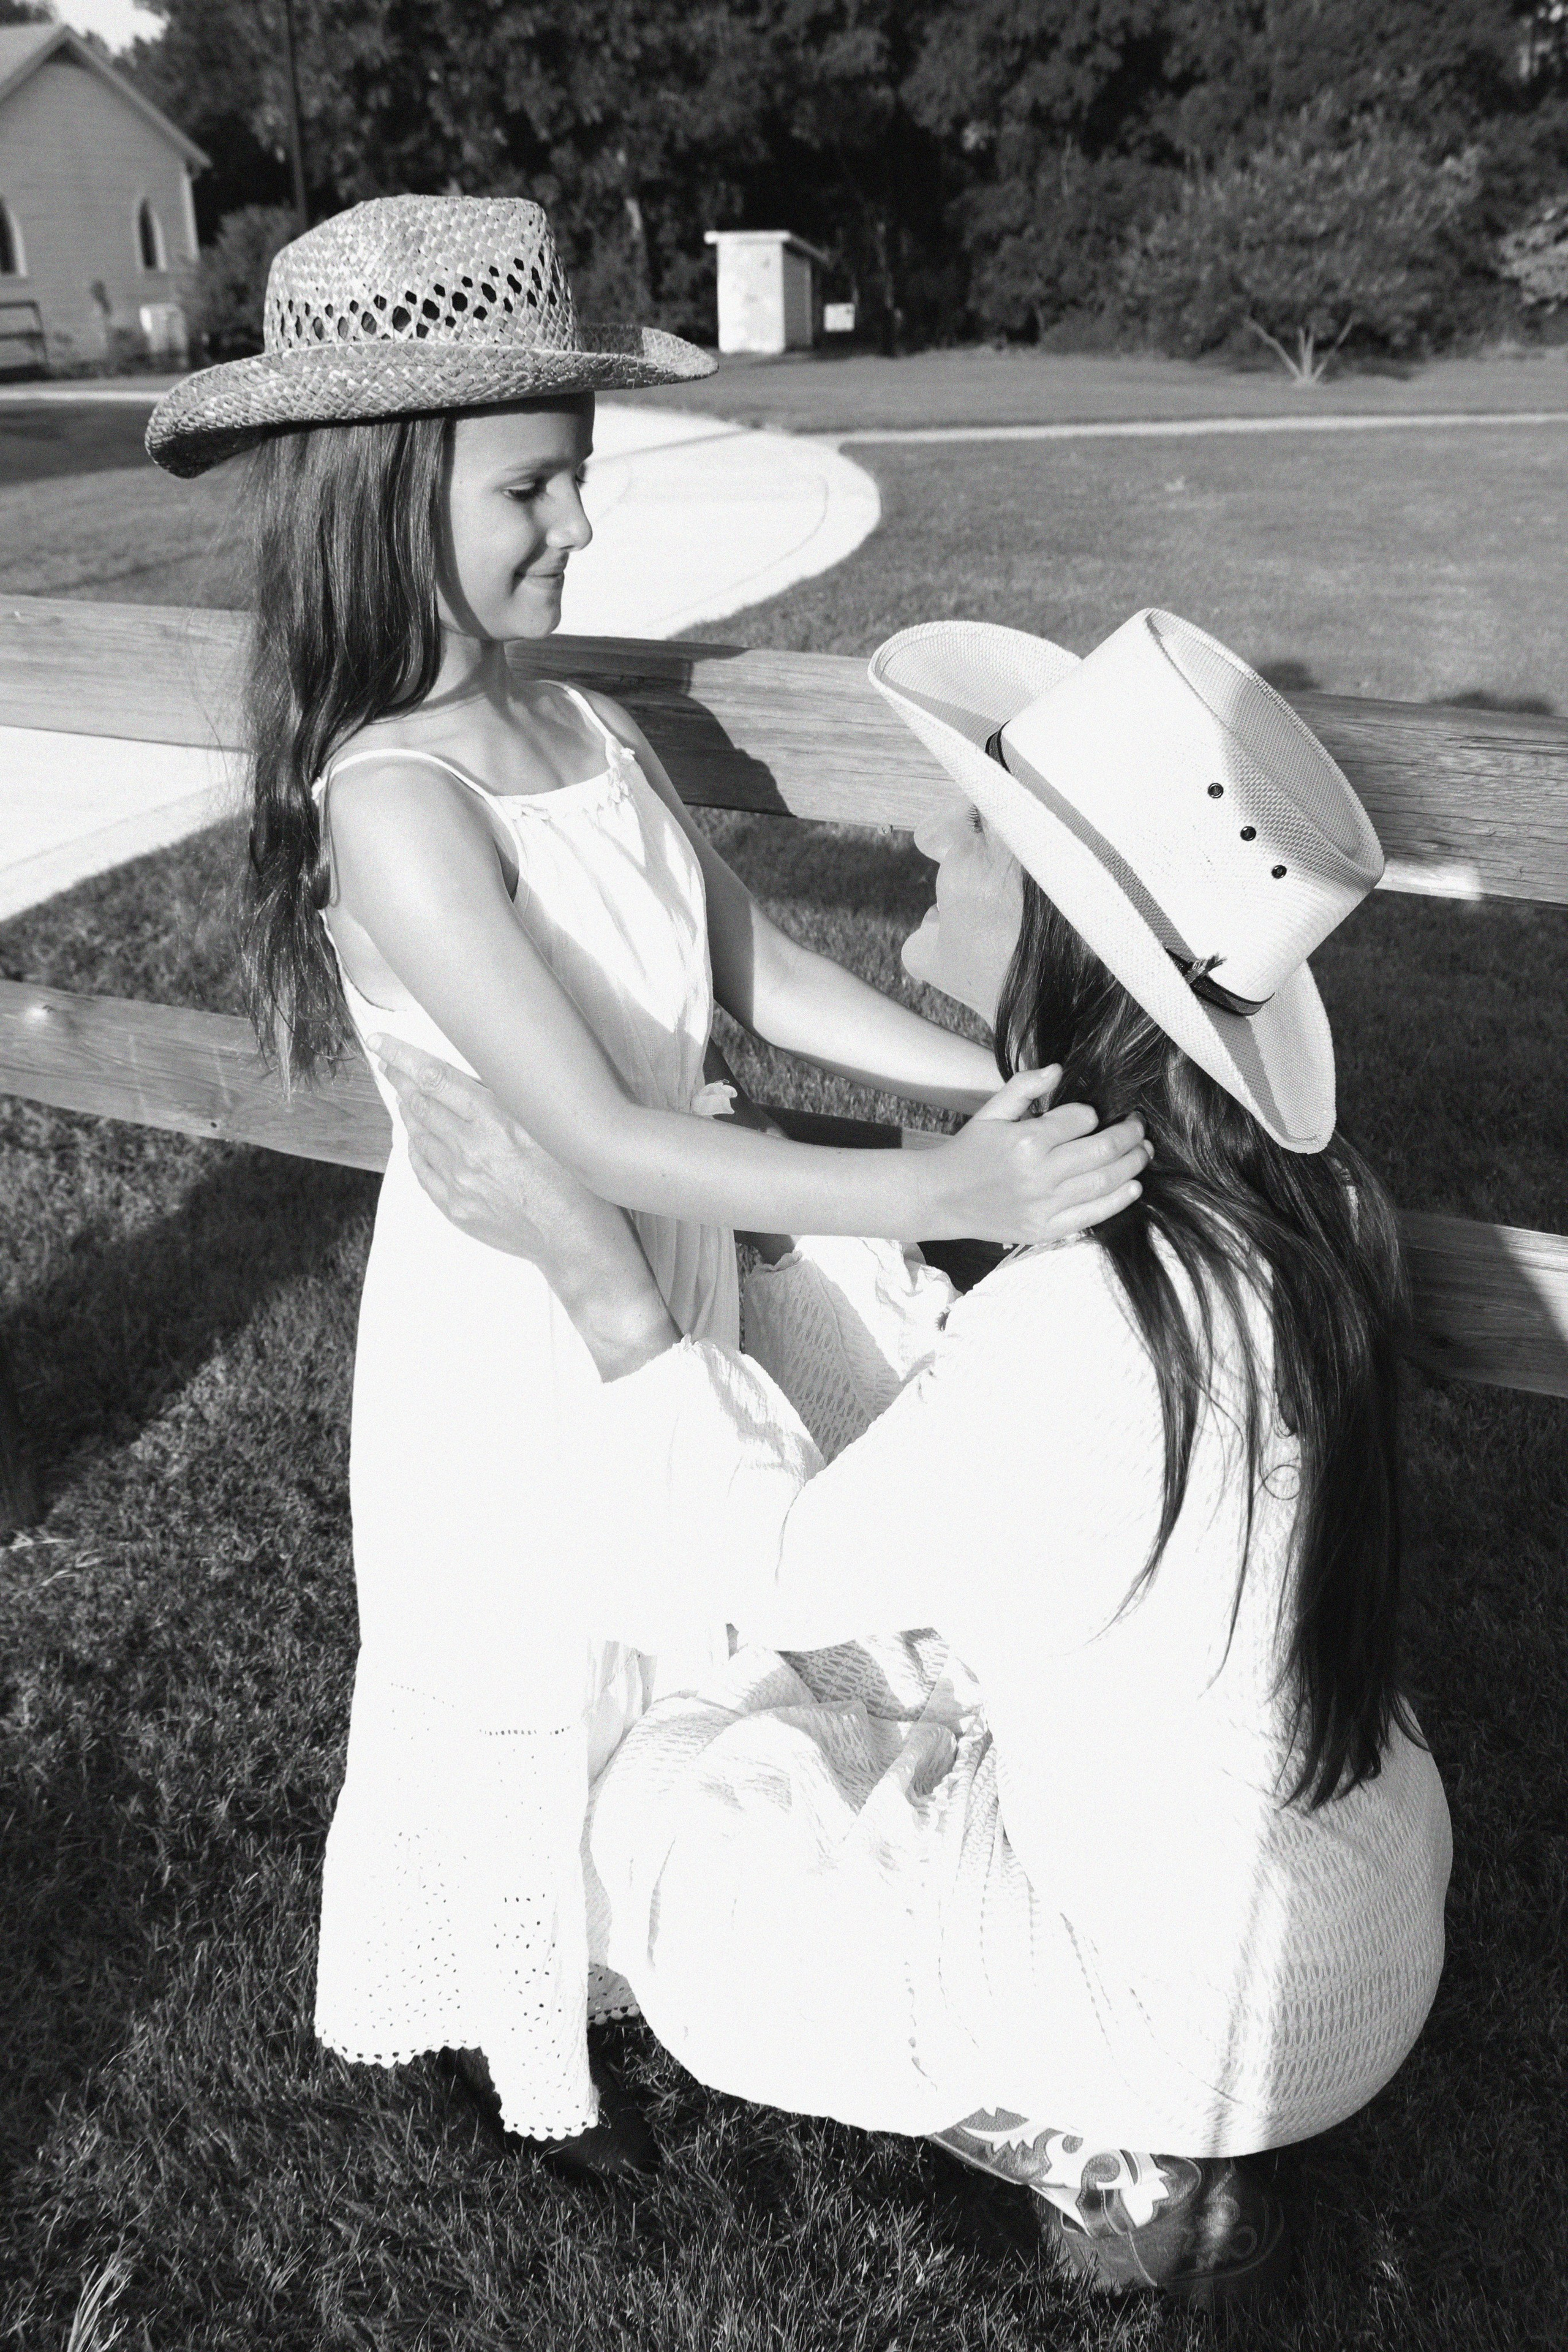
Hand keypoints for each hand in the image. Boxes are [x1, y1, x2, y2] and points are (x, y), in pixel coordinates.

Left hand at [369, 1037, 679, 1375]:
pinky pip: (423, 1170)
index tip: (382, 1044)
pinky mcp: (455, 1206)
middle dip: (400, 1080)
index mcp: (494, 1120)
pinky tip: (416, 1140)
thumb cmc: (573, 1178)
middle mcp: (469, 1148)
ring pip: (418, 1136)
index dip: (402, 1057)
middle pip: (420, 1104)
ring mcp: (457, 1181)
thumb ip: (510, 1099)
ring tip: (405, 1096)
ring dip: (408, 1112)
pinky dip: (415, 1149)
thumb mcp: (548, 1123)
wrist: (573, 1238)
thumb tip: (481, 1074)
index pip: (434, 1079)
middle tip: (388, 1063)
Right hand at [920, 1067, 1148, 1245]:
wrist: (941, 1197)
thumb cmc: (969, 1152)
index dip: (1092, 1114)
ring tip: (1143, 1151)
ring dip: (1133, 1164)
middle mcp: (1039, 1173)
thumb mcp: (990, 1112)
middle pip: (1103, 1150)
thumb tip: (1059, 1069)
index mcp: (1026, 1139)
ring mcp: (1044, 1205)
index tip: (1091, 1115)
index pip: (1081, 1119)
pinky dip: (1119, 1200)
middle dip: (1129, 1135)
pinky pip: (1093, 1214)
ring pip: (1105, 1181)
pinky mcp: (1046, 1228)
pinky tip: (1134, 1186)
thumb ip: (1024, 1086)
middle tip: (1139, 1126)